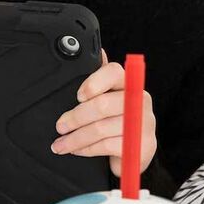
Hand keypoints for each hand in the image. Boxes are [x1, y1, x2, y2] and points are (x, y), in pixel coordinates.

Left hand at [51, 50, 156, 176]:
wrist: (138, 151)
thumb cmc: (120, 120)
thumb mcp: (110, 96)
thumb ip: (102, 77)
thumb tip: (98, 52)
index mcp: (129, 83)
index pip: (114, 73)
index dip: (94, 83)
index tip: (78, 95)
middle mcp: (140, 100)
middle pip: (103, 104)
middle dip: (76, 117)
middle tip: (61, 125)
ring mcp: (142, 123)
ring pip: (101, 128)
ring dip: (76, 138)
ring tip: (62, 143)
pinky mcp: (142, 145)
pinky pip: (107, 146)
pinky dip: (87, 149)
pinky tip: (78, 150)